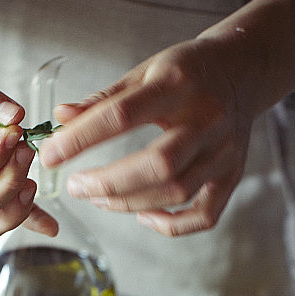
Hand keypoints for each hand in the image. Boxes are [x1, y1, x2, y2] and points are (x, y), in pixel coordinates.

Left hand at [40, 36, 255, 236]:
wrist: (244, 70)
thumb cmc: (188, 71)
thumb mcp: (145, 71)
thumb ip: (104, 99)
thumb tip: (60, 118)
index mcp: (178, 84)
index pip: (122, 116)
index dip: (81, 139)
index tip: (50, 155)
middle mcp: (207, 120)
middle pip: (158, 165)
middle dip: (109, 183)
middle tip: (76, 187)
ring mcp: (224, 152)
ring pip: (177, 192)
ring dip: (130, 203)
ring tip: (98, 198)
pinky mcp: (233, 175)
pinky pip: (204, 215)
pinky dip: (171, 225)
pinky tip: (143, 217)